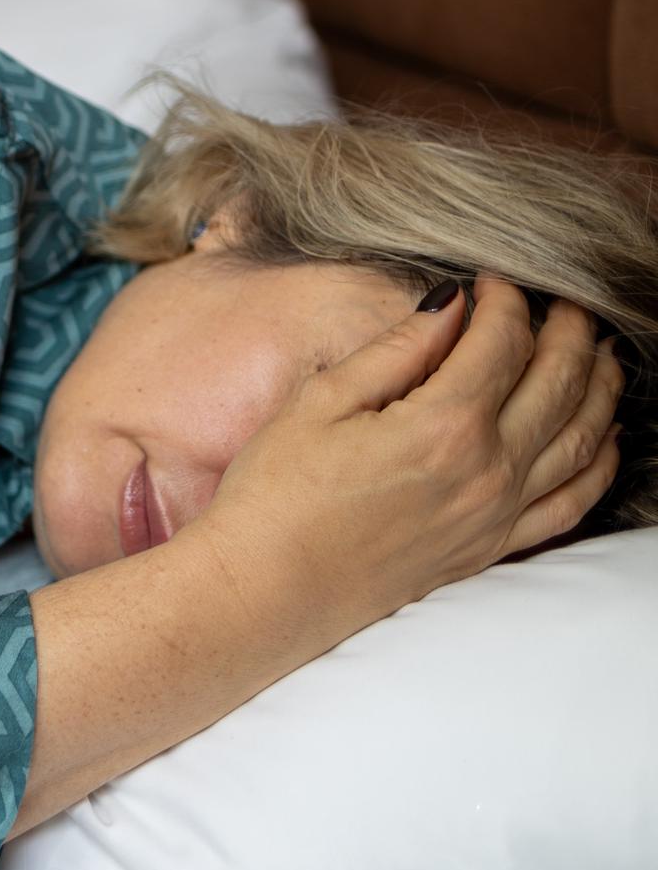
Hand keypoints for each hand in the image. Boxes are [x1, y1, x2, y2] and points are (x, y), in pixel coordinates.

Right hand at [188, 276, 623, 629]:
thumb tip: (451, 306)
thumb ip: (396, 351)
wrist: (265, 588)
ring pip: (582, 439)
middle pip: (559, 383)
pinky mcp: (490, 548)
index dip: (505, 301)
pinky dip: (601, 467)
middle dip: (569, 333)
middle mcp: (487, 470)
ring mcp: (495, 514)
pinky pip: (572, 504)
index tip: (491, 281)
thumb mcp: (320, 403)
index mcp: (442, 426)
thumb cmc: (277, 495)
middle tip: (565, 305)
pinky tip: (604, 440)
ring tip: (601, 355)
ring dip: (600, 387)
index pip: (501, 343)